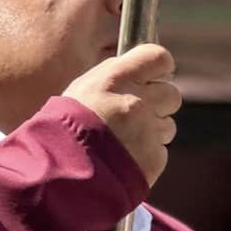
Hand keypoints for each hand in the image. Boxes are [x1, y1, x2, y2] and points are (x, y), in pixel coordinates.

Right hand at [64, 44, 179, 186]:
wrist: (60, 173)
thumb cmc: (62, 130)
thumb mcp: (81, 91)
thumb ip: (113, 80)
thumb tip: (136, 75)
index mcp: (116, 78)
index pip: (159, 58)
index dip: (159, 68)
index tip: (153, 77)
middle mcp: (137, 101)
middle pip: (171, 94)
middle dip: (159, 104)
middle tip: (137, 115)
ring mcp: (148, 131)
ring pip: (168, 126)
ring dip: (153, 132)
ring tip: (124, 142)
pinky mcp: (154, 158)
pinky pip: (160, 152)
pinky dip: (147, 156)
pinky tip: (124, 160)